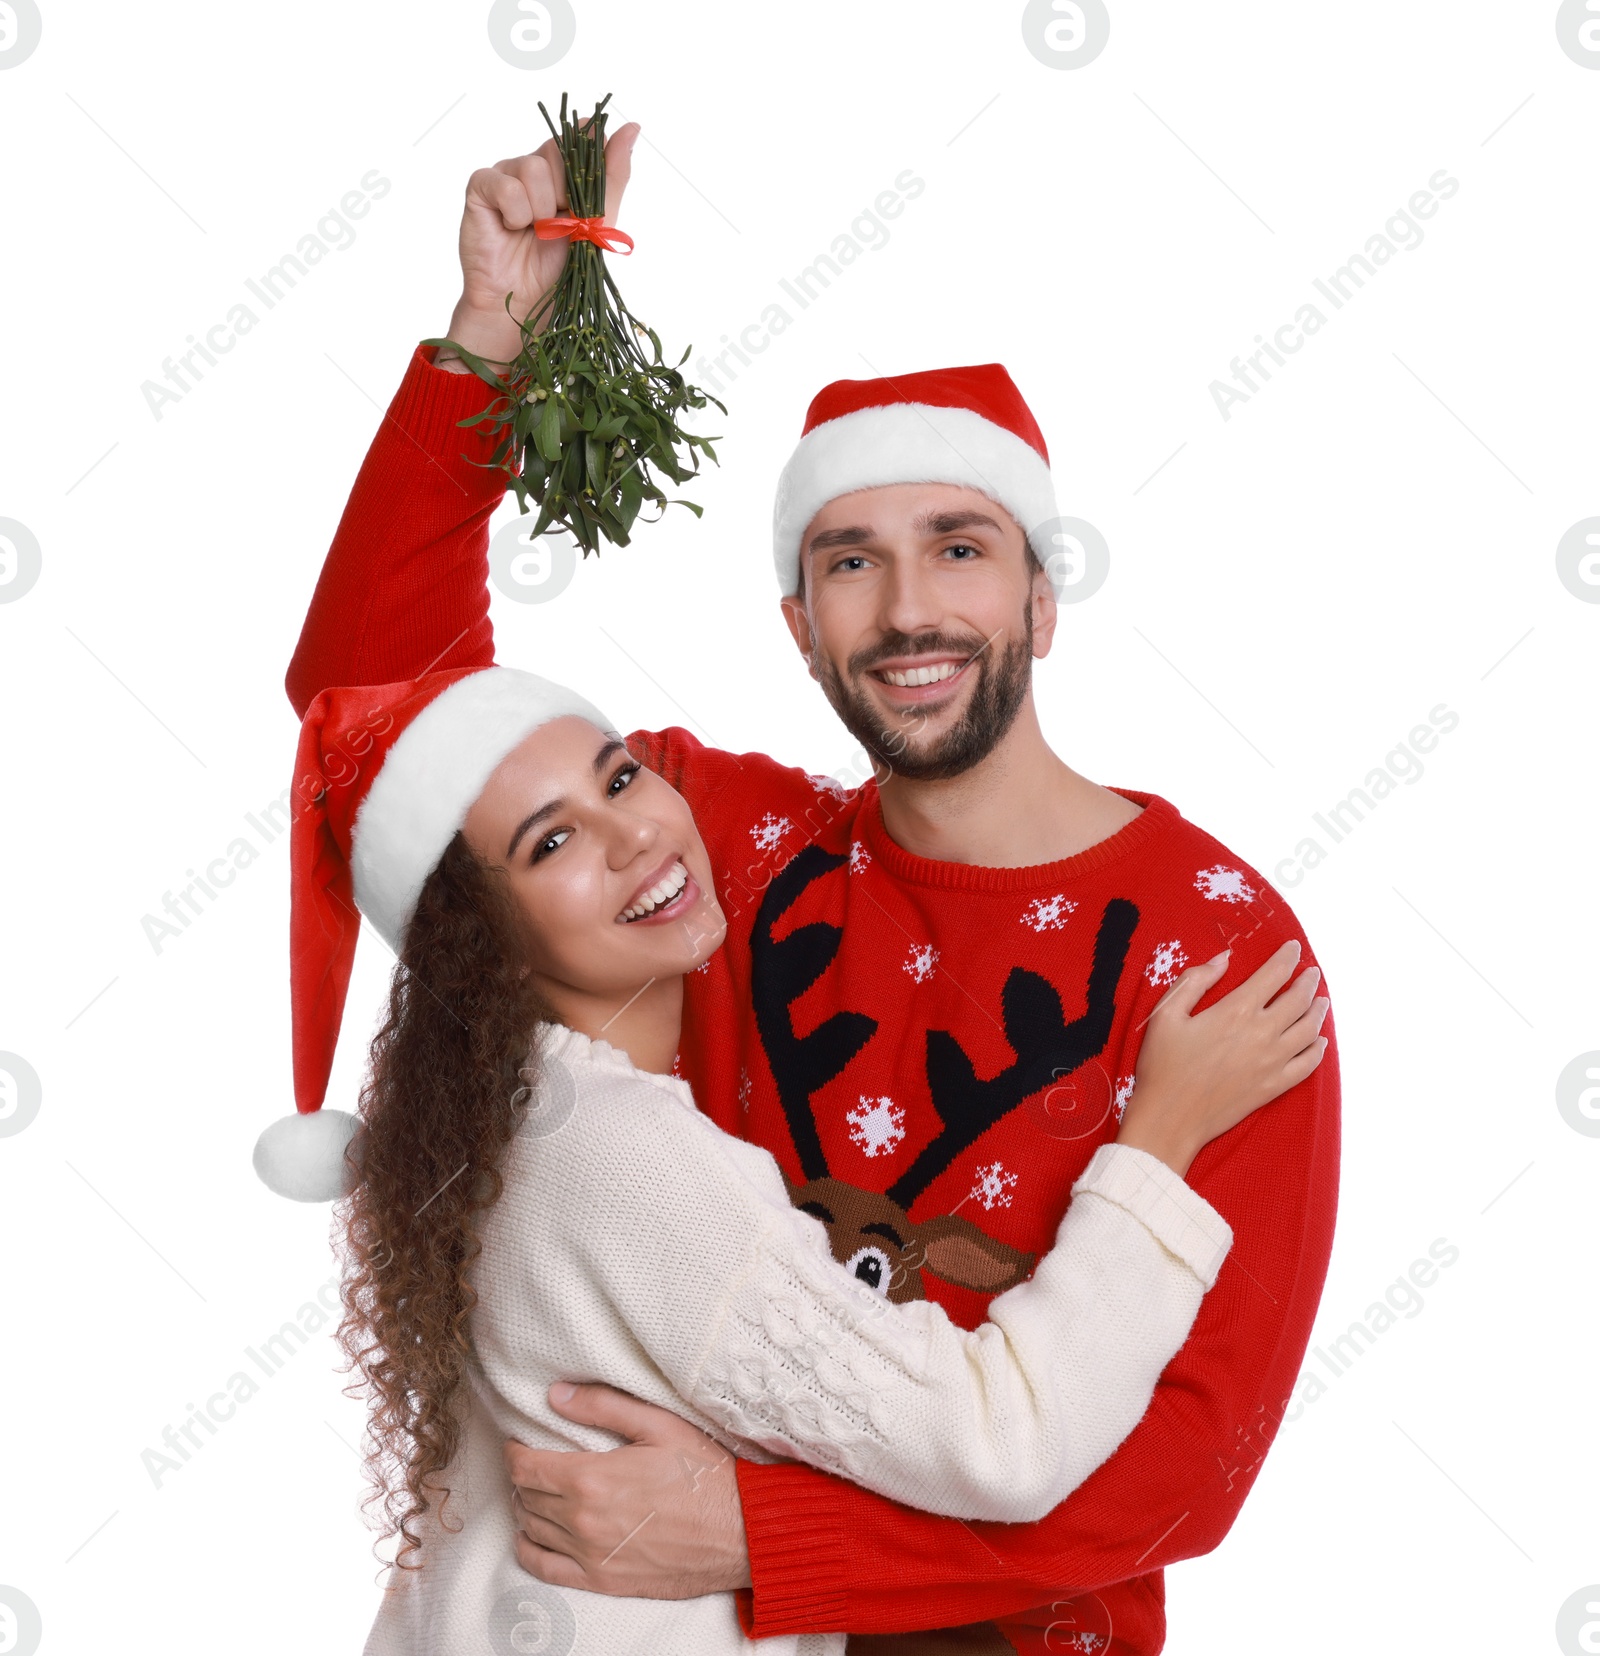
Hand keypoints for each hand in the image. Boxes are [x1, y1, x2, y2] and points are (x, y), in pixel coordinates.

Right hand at [437, 118, 639, 371]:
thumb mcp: (598, 225)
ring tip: (535, 232)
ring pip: (533, 168)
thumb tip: (633, 127)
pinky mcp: (481, 186)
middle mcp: (535, 168)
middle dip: (567, 195)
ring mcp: (507, 174)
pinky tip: (512, 230)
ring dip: (542, 211)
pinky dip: (517, 214)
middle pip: (559, 150)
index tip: (585, 195)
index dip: (586, 160)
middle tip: (558, 225)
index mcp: (564, 174)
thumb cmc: (559, 271)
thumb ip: (613, 177)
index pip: (580, 138)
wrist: (525, 305)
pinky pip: (506, 185)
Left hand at [504, 1382, 750, 1596]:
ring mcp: (590, 1556)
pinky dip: (530, 1550)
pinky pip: (545, 1569)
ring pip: (532, 1529)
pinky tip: (534, 1535)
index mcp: (592, 1479)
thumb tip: (557, 1395)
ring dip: (527, 1507)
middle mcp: (582, 1521)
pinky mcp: (602, 1581)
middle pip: (525, 1496)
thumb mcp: (660, 1425)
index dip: (516, 1449)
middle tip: (535, 1459)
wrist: (741, 1531)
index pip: (525, 1466)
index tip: (521, 1439)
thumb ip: (604, 1406)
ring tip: (540, 1490)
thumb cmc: (705, 1474)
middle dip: (523, 1474)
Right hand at [1117, 939, 1328, 1177]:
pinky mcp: (1273, 1087)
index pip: (1273, 975)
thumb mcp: (1166, 1014)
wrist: (1170, 1118)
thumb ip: (1195, 980)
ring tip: (1321, 1000)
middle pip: (1298, 1000)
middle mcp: (1262, 1034)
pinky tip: (1319, 1040)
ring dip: (1318, 1011)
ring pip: (1309, 1030)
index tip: (1293, 948)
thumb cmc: (1162, 1065)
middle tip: (1312, 973)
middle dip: (1308, 982)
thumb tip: (1224, 959)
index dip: (1287, 957)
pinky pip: (1308, 1064)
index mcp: (1236, 1011)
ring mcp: (1271, 1062)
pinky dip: (1318, 1049)